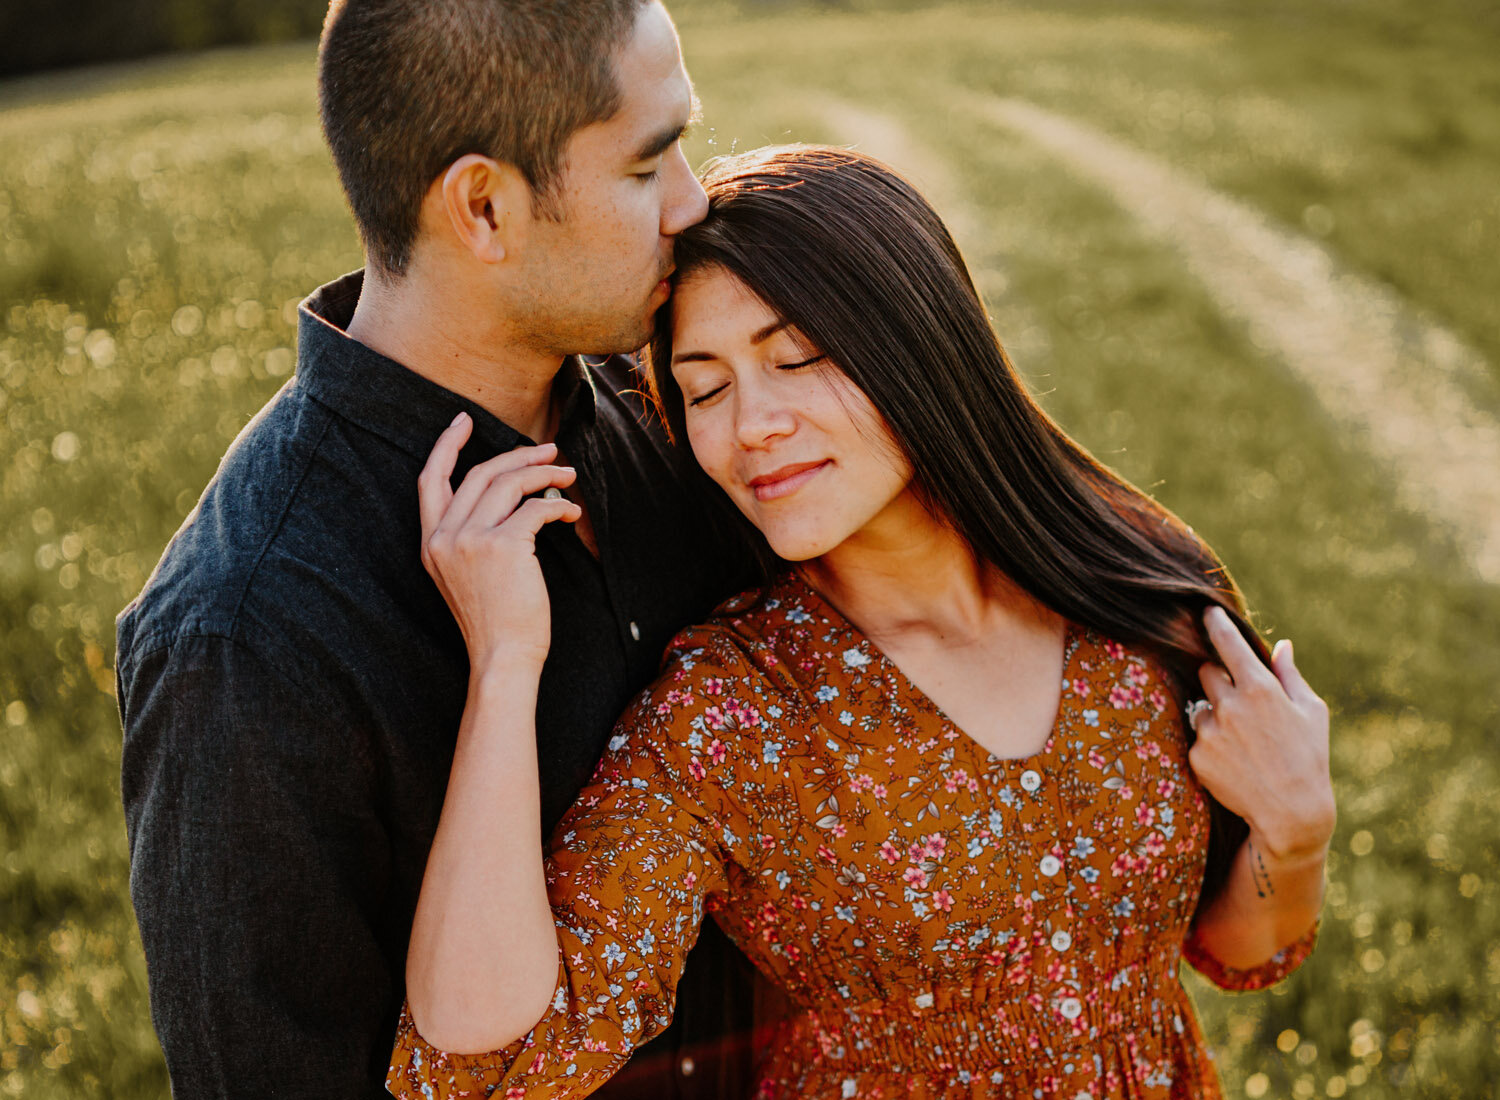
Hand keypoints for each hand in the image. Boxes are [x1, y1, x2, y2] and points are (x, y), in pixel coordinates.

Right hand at [418, 413, 582, 673]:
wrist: (503, 657)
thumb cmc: (496, 622)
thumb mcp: (466, 577)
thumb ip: (473, 538)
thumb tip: (513, 497)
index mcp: (431, 544)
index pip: (430, 481)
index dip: (446, 446)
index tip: (464, 422)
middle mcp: (444, 538)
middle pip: (478, 474)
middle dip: (517, 456)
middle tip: (549, 450)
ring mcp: (470, 541)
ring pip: (509, 483)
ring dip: (544, 473)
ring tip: (567, 474)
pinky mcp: (503, 546)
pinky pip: (536, 508)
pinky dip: (559, 505)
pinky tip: (572, 512)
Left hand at [1187, 606, 1335, 864]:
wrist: (1291, 813)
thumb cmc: (1309, 758)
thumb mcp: (1311, 713)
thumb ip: (1290, 675)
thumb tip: (1283, 645)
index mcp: (1260, 689)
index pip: (1227, 644)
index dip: (1214, 624)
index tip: (1205, 612)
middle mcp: (1230, 705)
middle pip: (1206, 672)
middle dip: (1219, 678)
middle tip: (1240, 700)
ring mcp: (1210, 731)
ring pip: (1200, 707)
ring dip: (1215, 715)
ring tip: (1244, 742)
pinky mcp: (1197, 755)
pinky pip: (1198, 737)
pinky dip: (1212, 744)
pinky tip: (1235, 761)